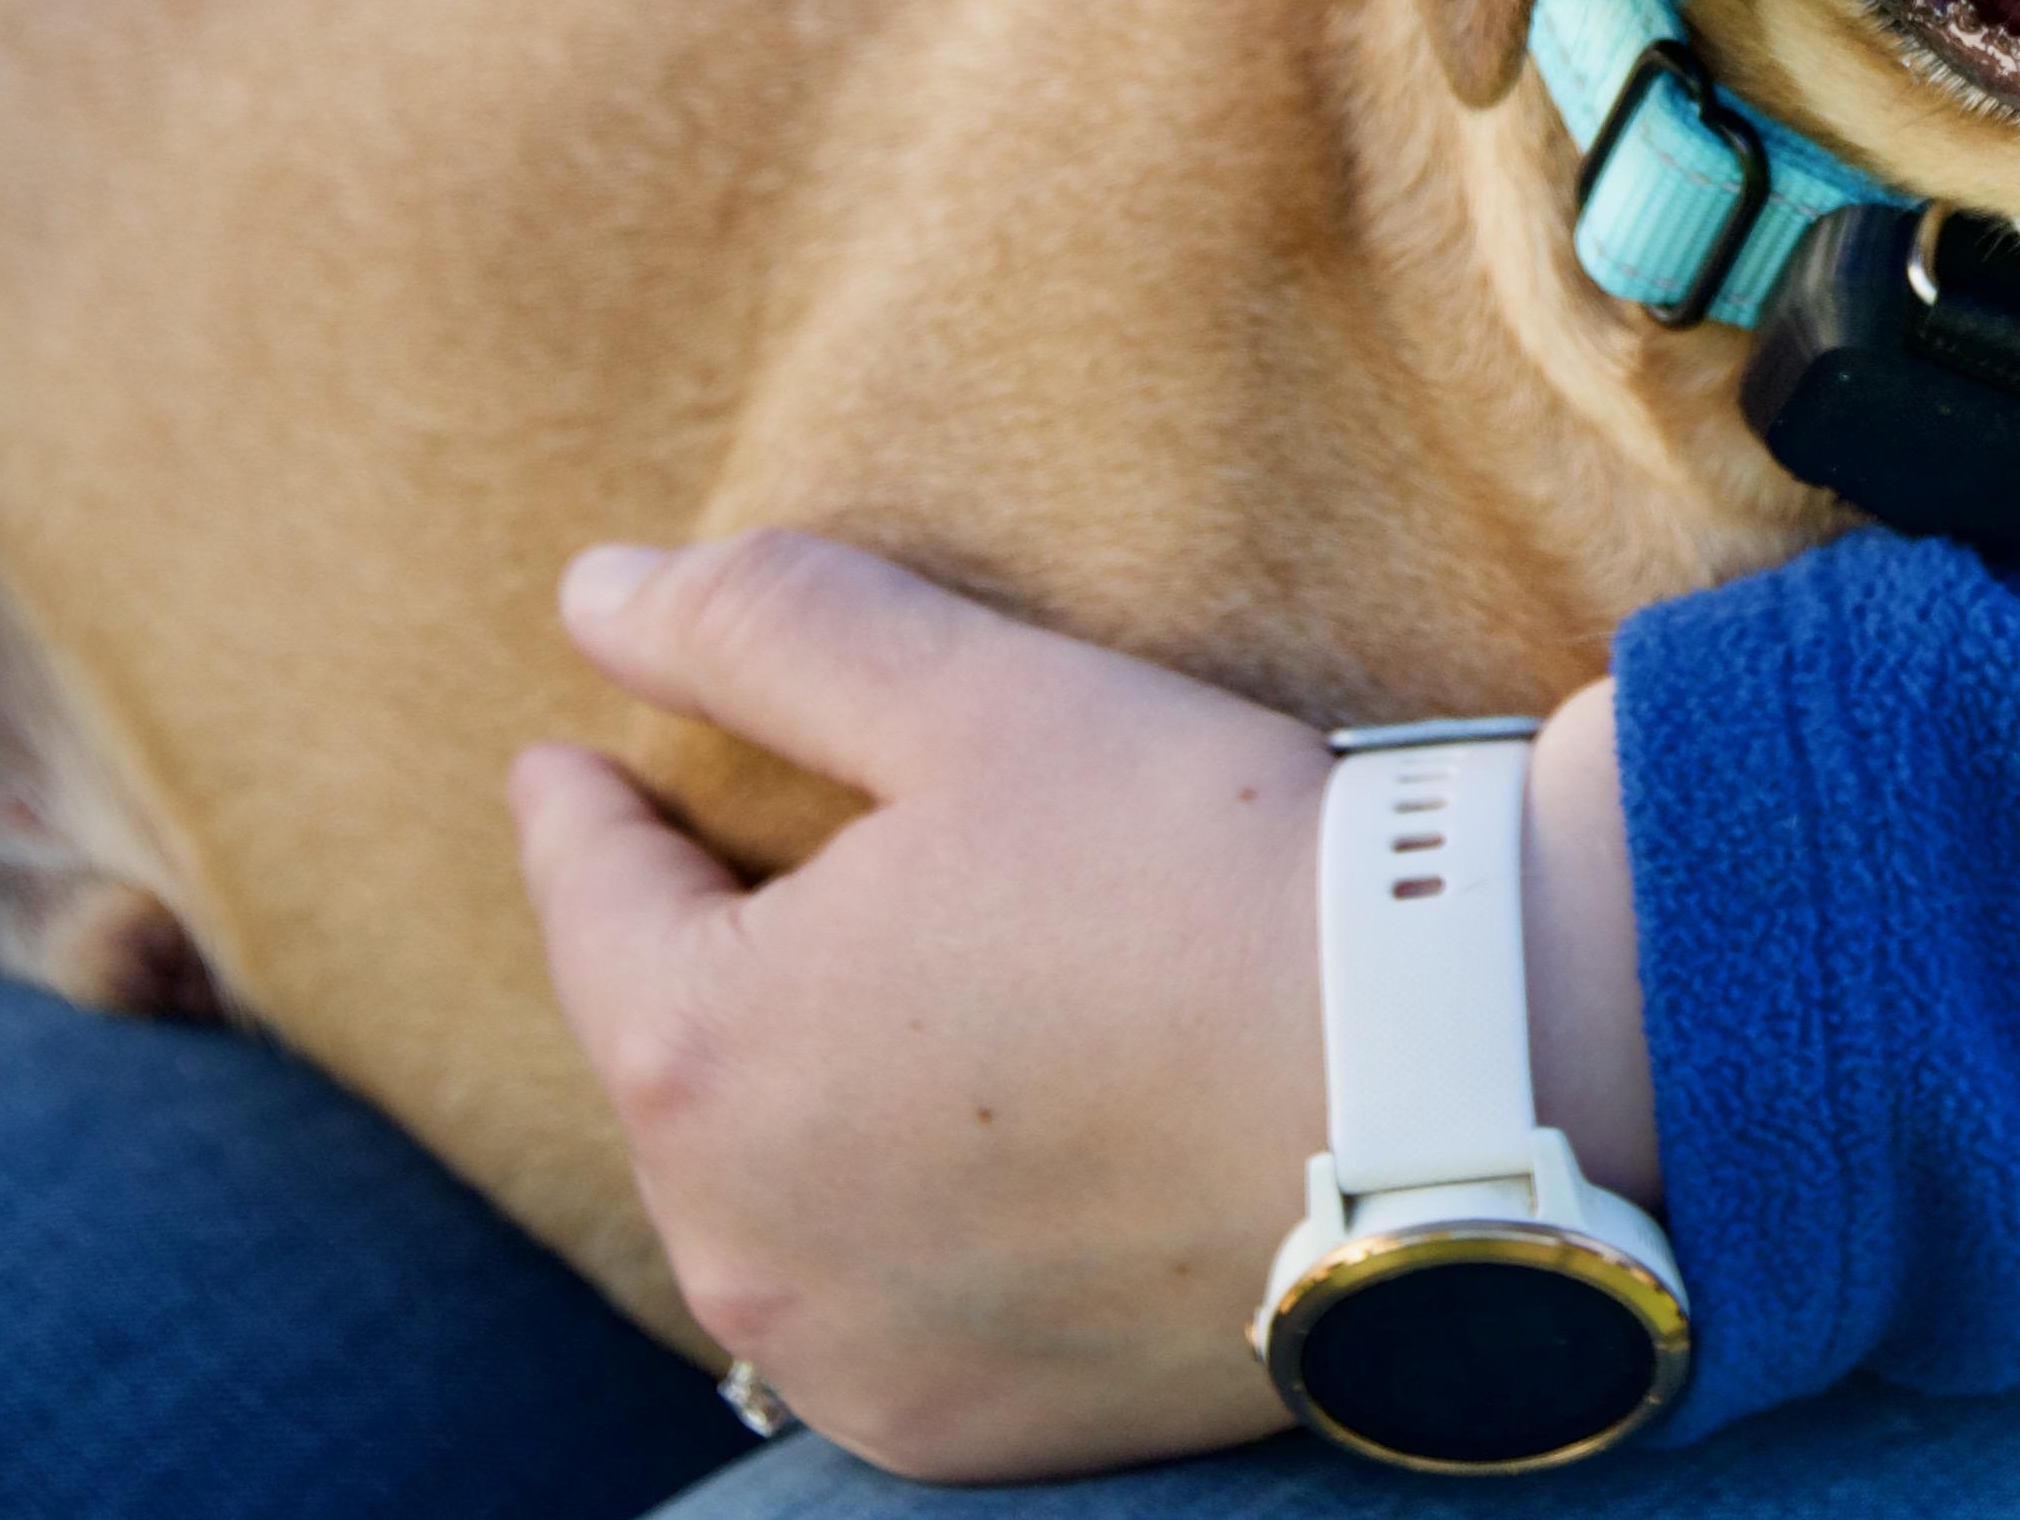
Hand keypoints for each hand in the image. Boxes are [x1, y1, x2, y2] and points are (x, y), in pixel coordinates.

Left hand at [506, 532, 1653, 1478]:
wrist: (1444, 1087)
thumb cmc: (1202, 870)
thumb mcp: (977, 698)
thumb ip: (765, 632)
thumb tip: (590, 589)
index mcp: (700, 1048)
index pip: (588, 894)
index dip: (584, 808)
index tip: (575, 762)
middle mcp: (735, 1241)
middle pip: (671, 1054)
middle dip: (703, 953)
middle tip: (760, 866)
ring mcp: (847, 1356)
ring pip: (762, 1192)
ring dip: (792, 1098)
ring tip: (880, 1005)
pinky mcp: (960, 1431)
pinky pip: (870, 1304)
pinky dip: (893, 1223)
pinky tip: (975, 1147)